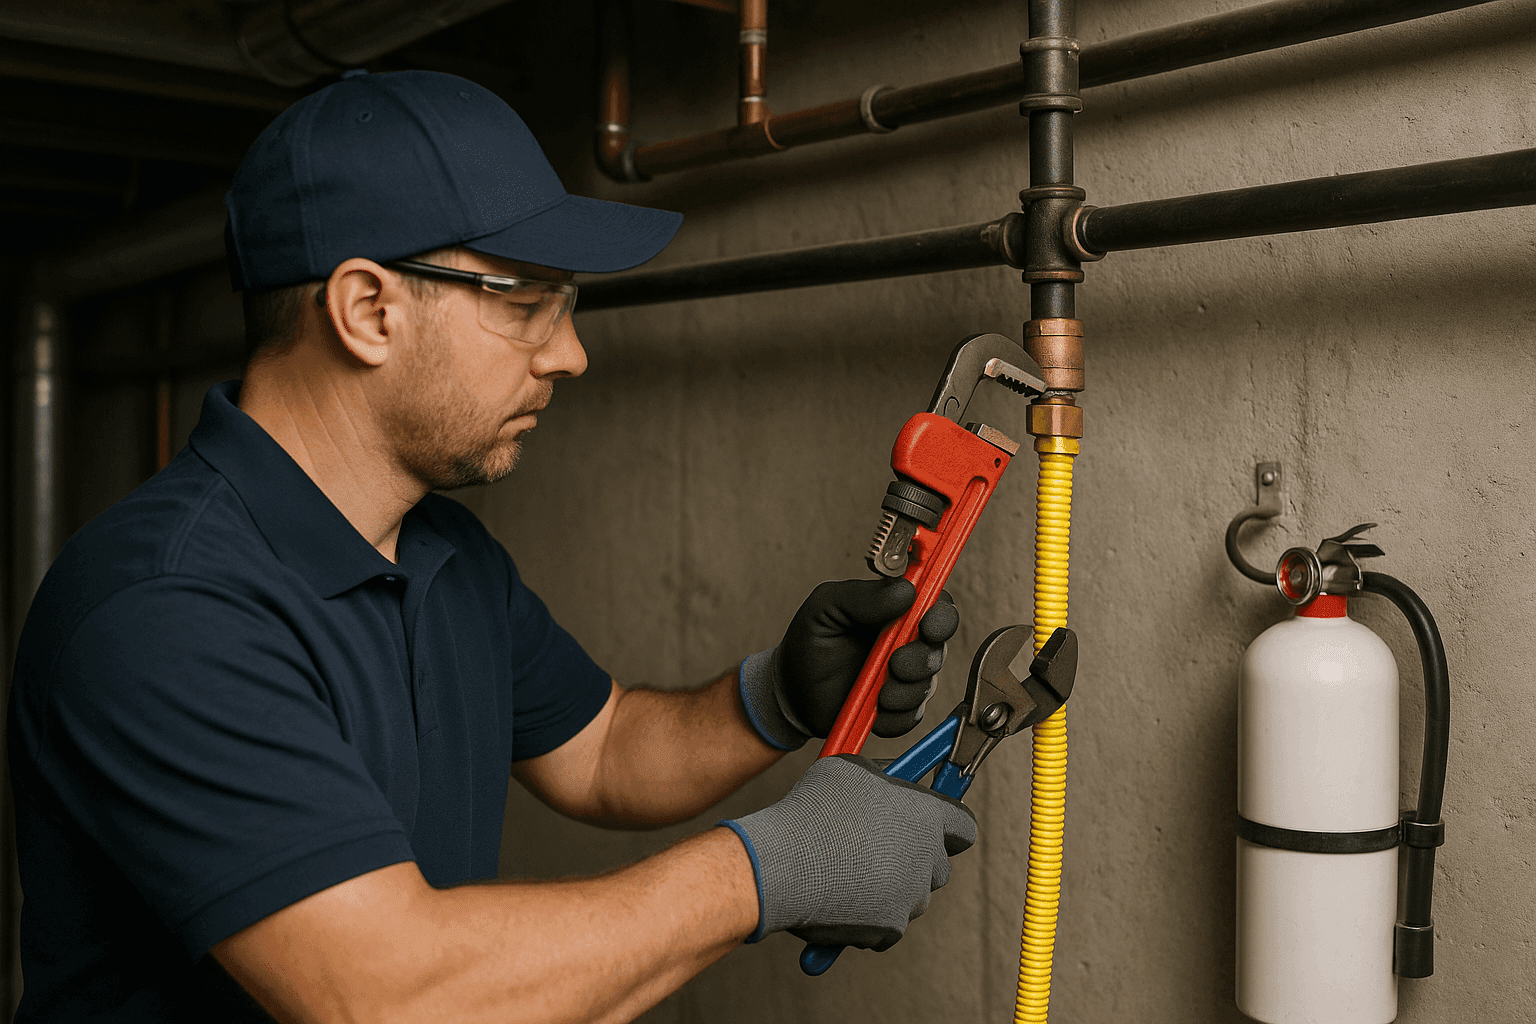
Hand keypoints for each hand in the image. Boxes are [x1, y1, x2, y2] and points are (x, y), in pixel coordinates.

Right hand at [719, 754, 976, 948]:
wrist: (780, 865)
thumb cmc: (810, 812)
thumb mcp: (849, 770)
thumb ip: (882, 774)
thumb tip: (892, 778)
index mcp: (925, 816)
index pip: (963, 827)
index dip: (948, 826)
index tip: (933, 825)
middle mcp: (926, 859)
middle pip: (938, 865)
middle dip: (916, 858)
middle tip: (881, 848)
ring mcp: (910, 897)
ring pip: (911, 894)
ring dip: (891, 886)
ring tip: (849, 869)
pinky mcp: (890, 929)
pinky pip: (888, 922)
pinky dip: (870, 914)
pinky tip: (840, 893)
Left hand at [738, 579, 959, 749]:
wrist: (791, 690)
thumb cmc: (809, 642)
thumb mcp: (825, 607)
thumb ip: (863, 595)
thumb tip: (906, 591)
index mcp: (895, 611)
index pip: (937, 605)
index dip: (941, 614)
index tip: (927, 624)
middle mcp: (907, 641)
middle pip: (939, 646)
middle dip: (922, 658)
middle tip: (895, 663)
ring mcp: (905, 677)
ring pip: (928, 683)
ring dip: (905, 689)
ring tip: (877, 692)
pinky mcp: (898, 710)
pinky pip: (912, 715)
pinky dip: (894, 715)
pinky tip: (874, 708)